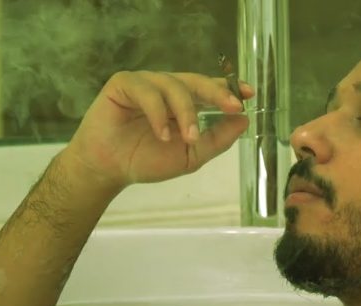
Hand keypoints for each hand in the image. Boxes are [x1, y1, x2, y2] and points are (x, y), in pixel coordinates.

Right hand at [63, 71, 253, 187]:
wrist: (110, 170)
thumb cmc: (146, 160)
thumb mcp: (190, 156)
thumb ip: (217, 139)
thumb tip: (244, 120)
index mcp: (184, 102)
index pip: (210, 89)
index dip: (229, 89)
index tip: (250, 94)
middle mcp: (166, 88)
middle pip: (196, 82)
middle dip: (217, 93)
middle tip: (232, 107)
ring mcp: (145, 83)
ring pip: (174, 86)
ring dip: (186, 113)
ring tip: (188, 138)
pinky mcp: (124, 84)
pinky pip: (147, 92)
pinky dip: (159, 114)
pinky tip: (162, 134)